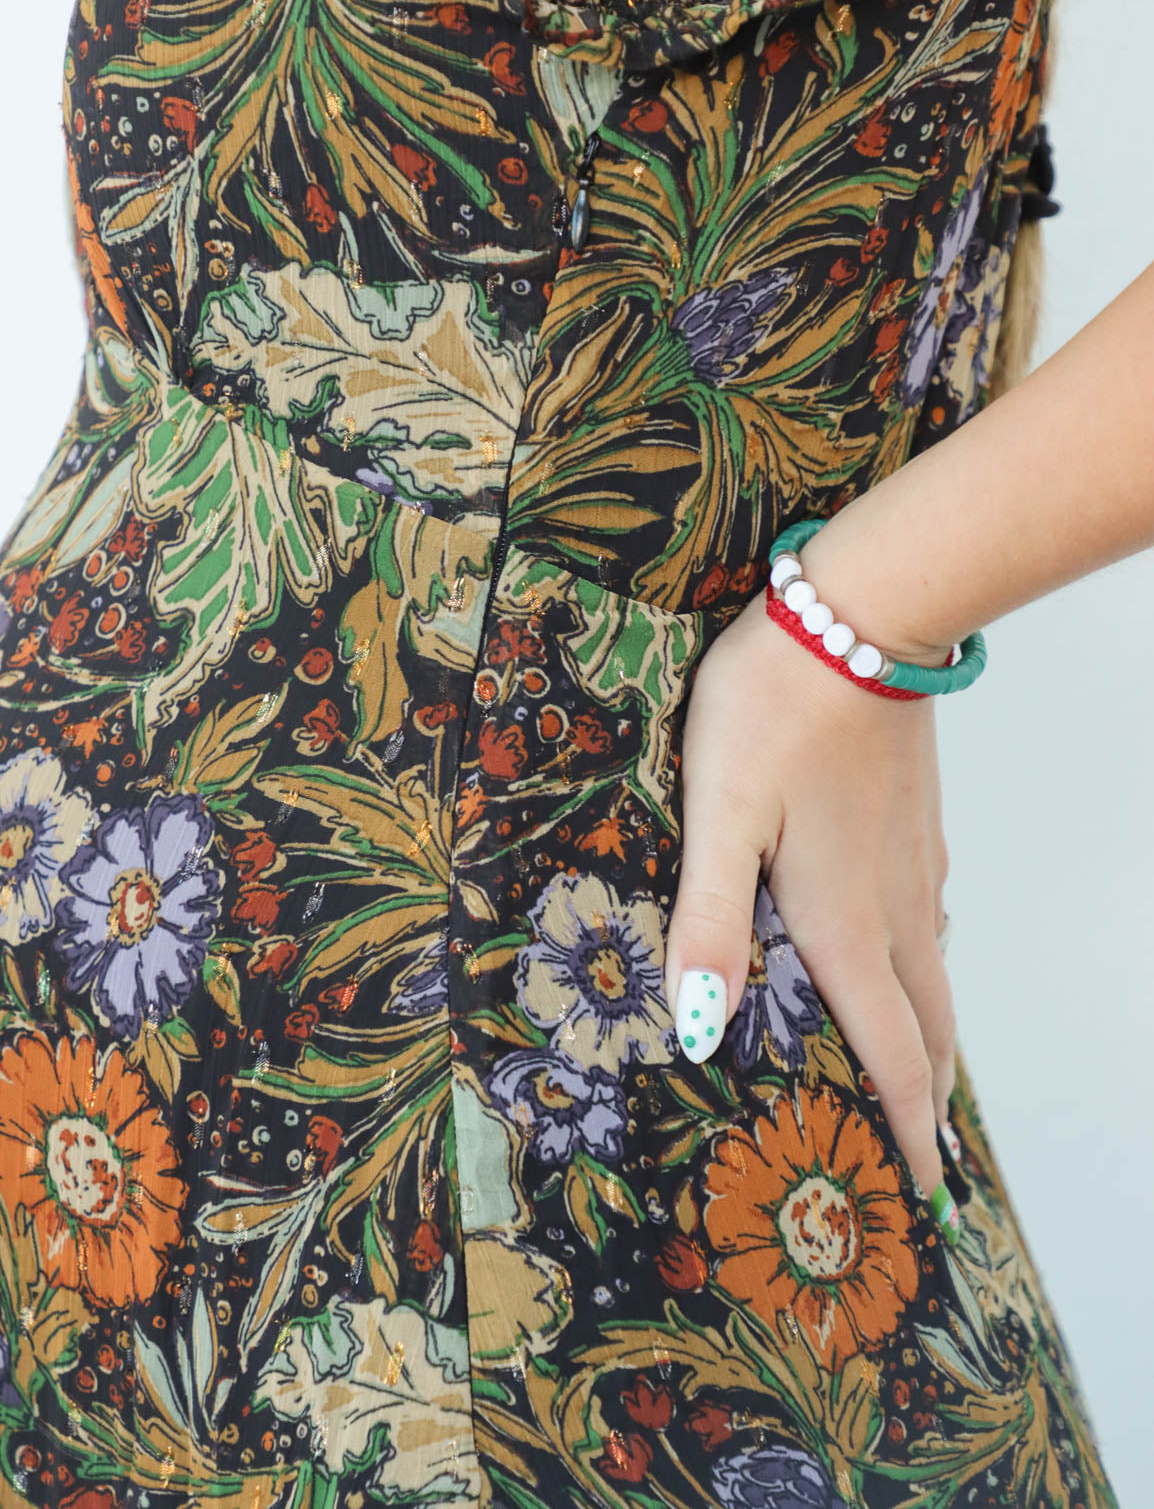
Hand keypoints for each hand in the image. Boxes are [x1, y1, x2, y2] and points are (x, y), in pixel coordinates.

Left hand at [663, 587, 952, 1203]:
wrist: (859, 615)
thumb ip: (709, 922)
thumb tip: (700, 1033)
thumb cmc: (776, 710)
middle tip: (922, 1151)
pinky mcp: (917, 821)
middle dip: (925, 1096)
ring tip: (914, 1072)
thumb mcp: (718, 814)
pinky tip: (902, 954)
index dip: (907, 1125)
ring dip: (928, 1035)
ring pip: (934, 973)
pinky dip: (923, 969)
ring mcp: (914, 861)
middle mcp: (892, 905)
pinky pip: (930, 922)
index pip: (892, 1051)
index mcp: (843, 921)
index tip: (929, 1191)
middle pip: (927, 1026)